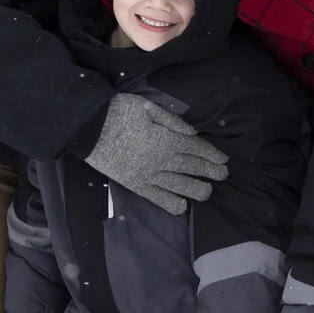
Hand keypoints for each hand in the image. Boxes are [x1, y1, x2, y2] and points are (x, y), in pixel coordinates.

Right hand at [84, 93, 227, 215]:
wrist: (89, 128)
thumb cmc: (118, 112)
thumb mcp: (147, 107)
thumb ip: (172, 120)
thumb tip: (192, 132)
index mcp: (166, 139)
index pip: (196, 149)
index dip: (212, 155)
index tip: (224, 160)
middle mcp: (162, 160)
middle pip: (192, 168)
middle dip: (211, 172)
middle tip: (223, 175)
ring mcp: (149, 175)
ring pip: (180, 186)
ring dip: (197, 190)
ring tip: (208, 191)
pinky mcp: (136, 185)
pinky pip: (157, 198)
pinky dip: (171, 204)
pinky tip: (181, 205)